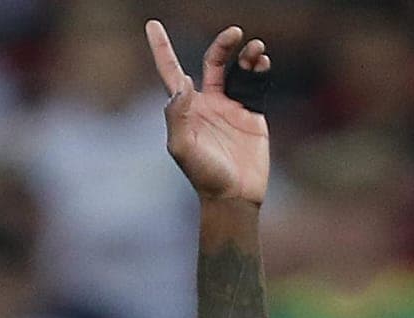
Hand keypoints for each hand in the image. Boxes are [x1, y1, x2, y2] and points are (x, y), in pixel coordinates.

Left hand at [146, 22, 270, 205]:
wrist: (234, 196)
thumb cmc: (203, 176)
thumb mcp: (182, 148)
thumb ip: (178, 116)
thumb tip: (182, 83)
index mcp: (186, 108)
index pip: (171, 71)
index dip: (161, 48)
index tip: (151, 24)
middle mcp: (207, 103)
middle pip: (213, 61)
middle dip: (223, 44)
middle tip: (234, 33)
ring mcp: (231, 107)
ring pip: (238, 69)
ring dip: (246, 55)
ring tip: (256, 50)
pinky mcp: (252, 114)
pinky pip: (256, 84)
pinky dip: (259, 70)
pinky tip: (262, 63)